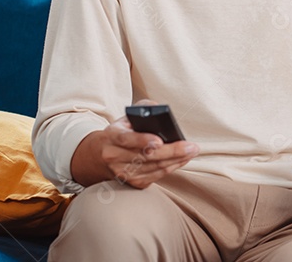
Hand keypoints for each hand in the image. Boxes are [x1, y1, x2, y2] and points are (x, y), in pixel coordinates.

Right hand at [70, 100, 198, 188]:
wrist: (100, 156)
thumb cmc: (121, 132)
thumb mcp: (126, 117)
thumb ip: (143, 108)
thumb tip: (159, 109)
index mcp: (112, 136)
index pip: (126, 139)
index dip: (143, 141)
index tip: (159, 141)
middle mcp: (114, 156)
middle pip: (146, 157)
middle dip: (172, 152)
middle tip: (192, 147)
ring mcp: (122, 172)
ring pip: (153, 168)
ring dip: (176, 161)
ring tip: (192, 152)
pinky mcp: (132, 182)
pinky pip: (156, 176)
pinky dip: (171, 168)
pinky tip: (182, 160)